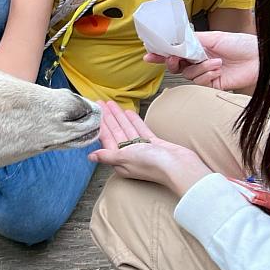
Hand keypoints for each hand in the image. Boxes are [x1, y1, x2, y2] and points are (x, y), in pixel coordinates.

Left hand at [89, 101, 211, 196]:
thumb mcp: (125, 158)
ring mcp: (142, 149)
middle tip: (100, 102)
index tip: (95, 112)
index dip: (101, 125)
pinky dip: (134, 121)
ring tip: (111, 103)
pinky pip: (141, 130)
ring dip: (119, 117)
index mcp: (120, 161)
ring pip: (127, 129)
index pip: (107, 139)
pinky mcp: (154, 144)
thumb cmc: (151, 164)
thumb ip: (107, 156)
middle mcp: (129, 155)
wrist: (179, 167)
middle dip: (108, 117)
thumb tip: (90, 157)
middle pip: (116, 132)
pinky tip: (128, 112)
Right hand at [144, 31, 258, 91]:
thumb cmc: (240, 44)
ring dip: (200, 67)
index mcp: (198, 48)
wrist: (259, 58)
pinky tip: (218, 69)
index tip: (149, 54)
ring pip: (188, 74)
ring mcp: (205, 73)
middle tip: (174, 59)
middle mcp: (199, 61)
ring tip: (216, 62)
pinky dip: (207, 75)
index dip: (161, 54)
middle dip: (172, 62)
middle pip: (176, 66)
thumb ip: (192, 40)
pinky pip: (200, 82)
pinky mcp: (212, 85)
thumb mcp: (213, 37)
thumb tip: (174, 41)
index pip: (175, 51)